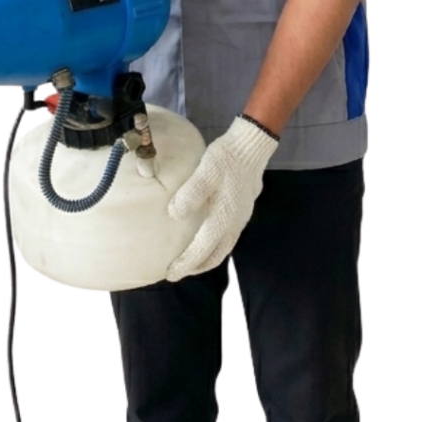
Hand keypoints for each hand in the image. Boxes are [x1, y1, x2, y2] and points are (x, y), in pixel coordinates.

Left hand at [166, 116, 278, 281]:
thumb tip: (174, 215)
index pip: (202, 250)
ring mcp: (241, 218)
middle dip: (197, 266)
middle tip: (179, 272)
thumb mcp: (204, 172)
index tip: (170, 274)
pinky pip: (229, 237)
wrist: (250, 146)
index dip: (186, 264)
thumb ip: (190, 194)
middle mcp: (234, 224)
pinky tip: (209, 237)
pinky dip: (216, 245)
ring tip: (192, 260)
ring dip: (208, 257)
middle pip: (215, 256)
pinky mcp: (244, 209)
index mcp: (222, 219)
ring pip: (224, 247)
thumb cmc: (226, 160)